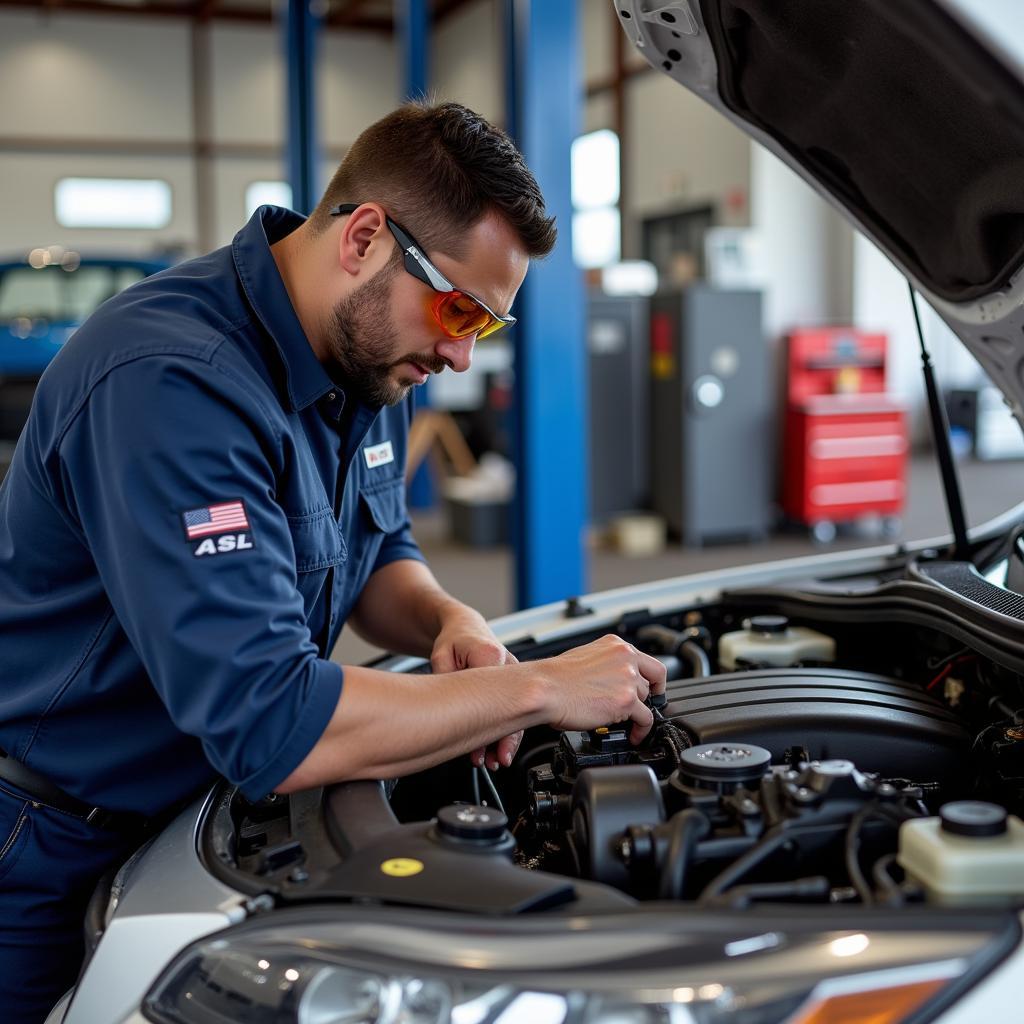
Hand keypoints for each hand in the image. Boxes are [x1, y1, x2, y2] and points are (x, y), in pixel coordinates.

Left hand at [430, 608, 522, 770]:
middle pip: (513, 706)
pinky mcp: (514, 681)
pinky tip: (499, 747)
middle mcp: (508, 664)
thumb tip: (443, 709)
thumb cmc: (453, 640)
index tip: (479, 746)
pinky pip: (515, 708)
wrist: (464, 628)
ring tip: (496, 760)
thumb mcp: (440, 657)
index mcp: (490, 654)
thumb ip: (444, 681)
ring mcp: (515, 673)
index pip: (494, 695)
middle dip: (505, 737)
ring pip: (518, 710)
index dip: (489, 724)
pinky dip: (509, 728)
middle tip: (493, 761)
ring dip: (508, 737)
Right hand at [538, 635, 667, 744]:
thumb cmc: (554, 678)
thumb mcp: (585, 658)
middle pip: (650, 681)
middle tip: (639, 708)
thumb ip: (606, 665)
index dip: (652, 680)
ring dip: (636, 712)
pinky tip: (634, 735)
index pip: (648, 662)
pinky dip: (642, 730)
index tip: (651, 689)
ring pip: (647, 700)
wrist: (544, 689)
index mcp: (615, 645)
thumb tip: (612, 681)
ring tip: (624, 722)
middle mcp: (625, 658)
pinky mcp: (627, 700)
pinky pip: (646, 719)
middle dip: (644, 697)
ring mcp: (628, 678)